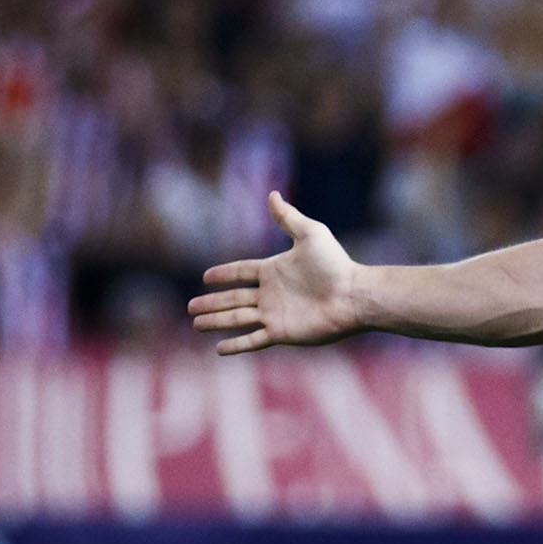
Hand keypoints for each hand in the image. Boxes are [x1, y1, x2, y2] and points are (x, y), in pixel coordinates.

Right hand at [186, 193, 364, 354]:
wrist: (353, 296)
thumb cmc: (335, 264)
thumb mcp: (310, 233)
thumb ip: (288, 217)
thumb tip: (272, 194)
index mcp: (273, 270)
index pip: (241, 272)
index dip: (224, 274)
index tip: (205, 277)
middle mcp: (271, 294)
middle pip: (233, 298)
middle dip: (211, 303)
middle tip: (190, 307)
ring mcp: (274, 314)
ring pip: (236, 318)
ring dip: (216, 321)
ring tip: (196, 324)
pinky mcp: (281, 332)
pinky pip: (253, 339)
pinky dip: (236, 344)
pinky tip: (219, 349)